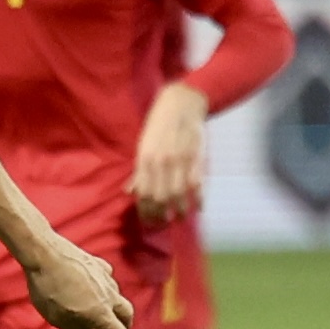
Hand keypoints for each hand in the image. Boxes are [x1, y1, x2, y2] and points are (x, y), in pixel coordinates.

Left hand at [21, 236, 135, 328]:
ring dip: (111, 308)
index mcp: (101, 313)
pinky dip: (102, 290)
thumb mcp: (55, 318)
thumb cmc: (47, 289)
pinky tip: (91, 290)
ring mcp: (107, 278)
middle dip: (124, 328)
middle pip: (126, 315)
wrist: (44, 253)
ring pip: (117, 297)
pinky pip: (106, 281)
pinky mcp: (99, 265)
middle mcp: (110, 296)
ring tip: (97, 313)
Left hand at [127, 82, 208, 223]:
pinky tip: (198, 208)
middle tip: (163, 223)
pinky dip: (199, 198)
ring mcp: (181, 161)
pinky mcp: (197, 158)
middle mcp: (162, 162)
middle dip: (161, 215)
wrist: (180, 105)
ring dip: (180, 211)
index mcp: (145, 160)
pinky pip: (198, 184)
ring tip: (180, 219)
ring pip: (179, 194)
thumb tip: (130, 192)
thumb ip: (138, 171)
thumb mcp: (142, 146)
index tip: (148, 219)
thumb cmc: (158, 126)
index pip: (143, 193)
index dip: (146, 210)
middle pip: (161, 197)